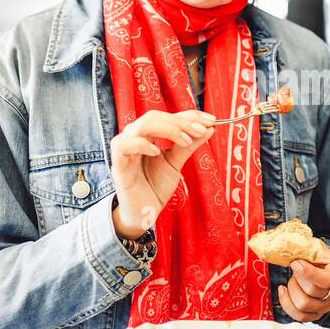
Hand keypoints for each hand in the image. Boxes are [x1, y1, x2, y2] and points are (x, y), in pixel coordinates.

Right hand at [110, 109, 215, 238]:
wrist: (144, 213)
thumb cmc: (155, 186)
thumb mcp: (176, 163)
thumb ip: (189, 145)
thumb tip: (210, 128)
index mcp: (148, 135)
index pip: (168, 116)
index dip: (189, 115)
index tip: (211, 120)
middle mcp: (134, 137)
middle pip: (155, 116)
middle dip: (181, 122)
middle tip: (200, 130)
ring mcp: (124, 148)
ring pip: (142, 125)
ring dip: (168, 129)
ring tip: (185, 141)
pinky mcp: (118, 164)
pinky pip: (124, 145)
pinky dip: (142, 145)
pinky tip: (157, 152)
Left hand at [278, 246, 329, 321]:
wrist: (320, 265)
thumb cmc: (318, 256)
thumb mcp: (314, 247)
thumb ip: (305, 249)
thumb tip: (287, 250)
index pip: (326, 280)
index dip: (307, 272)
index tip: (295, 263)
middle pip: (312, 292)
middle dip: (297, 278)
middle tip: (295, 268)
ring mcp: (329, 305)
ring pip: (303, 305)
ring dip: (292, 290)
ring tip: (293, 279)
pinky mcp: (317, 314)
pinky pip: (299, 316)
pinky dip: (287, 303)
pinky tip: (284, 291)